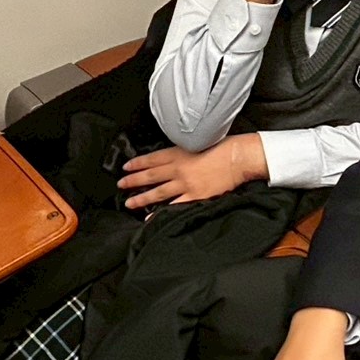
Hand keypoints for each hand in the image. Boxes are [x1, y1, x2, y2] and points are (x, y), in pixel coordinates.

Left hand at [117, 137, 267, 208]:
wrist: (238, 157)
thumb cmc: (223, 146)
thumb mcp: (198, 141)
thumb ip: (183, 150)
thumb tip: (172, 157)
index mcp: (178, 153)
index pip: (151, 159)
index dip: (137, 163)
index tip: (126, 167)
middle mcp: (178, 168)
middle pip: (150, 176)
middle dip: (133, 181)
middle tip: (121, 185)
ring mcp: (186, 183)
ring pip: (158, 192)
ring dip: (141, 198)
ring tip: (129, 203)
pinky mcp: (195, 195)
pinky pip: (174, 206)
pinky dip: (161, 213)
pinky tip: (150, 218)